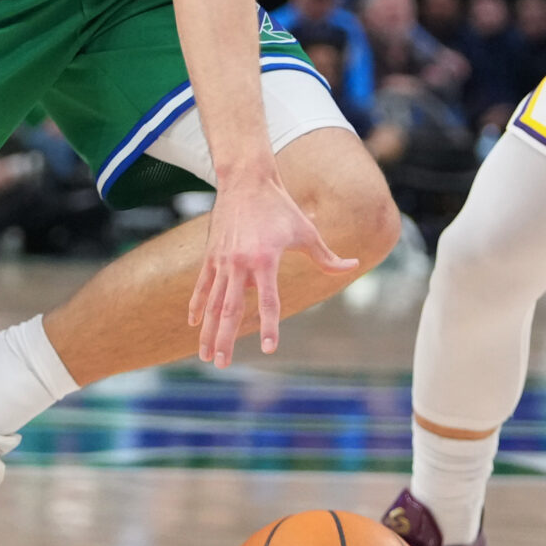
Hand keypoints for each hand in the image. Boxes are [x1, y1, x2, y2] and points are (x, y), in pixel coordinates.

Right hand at [187, 172, 356, 367]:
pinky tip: (193, 324)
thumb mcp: (306, 231)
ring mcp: (221, 260)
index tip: (268, 348)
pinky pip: (202, 286)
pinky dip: (197, 306)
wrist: (246, 181)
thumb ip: (326, 255)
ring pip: (211, 303)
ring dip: (208, 331)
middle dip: (225, 339)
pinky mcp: (211, 256)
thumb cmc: (281, 207)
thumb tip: (352, 266)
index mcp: (265, 259)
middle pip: (230, 309)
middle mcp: (239, 263)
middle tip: (222, 365)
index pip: (268, 300)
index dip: (269, 325)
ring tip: (205, 356)